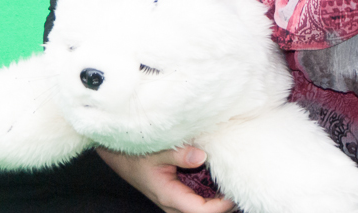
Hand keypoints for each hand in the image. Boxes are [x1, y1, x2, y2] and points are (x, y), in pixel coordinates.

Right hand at [96, 145, 235, 212]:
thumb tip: (201, 156)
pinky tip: (218, 182)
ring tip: (232, 186)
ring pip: (199, 209)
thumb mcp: (155, 150)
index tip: (233, 193)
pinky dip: (209, 195)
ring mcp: (174, 201)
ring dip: (217, 202)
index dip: (221, 206)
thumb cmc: (134, 153)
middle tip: (238, 189)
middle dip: (223, 206)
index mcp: (169, 195)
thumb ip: (177, 153)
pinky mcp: (176, 195)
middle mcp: (173, 203)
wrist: (119, 157)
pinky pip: (196, 201)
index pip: (201, 211)